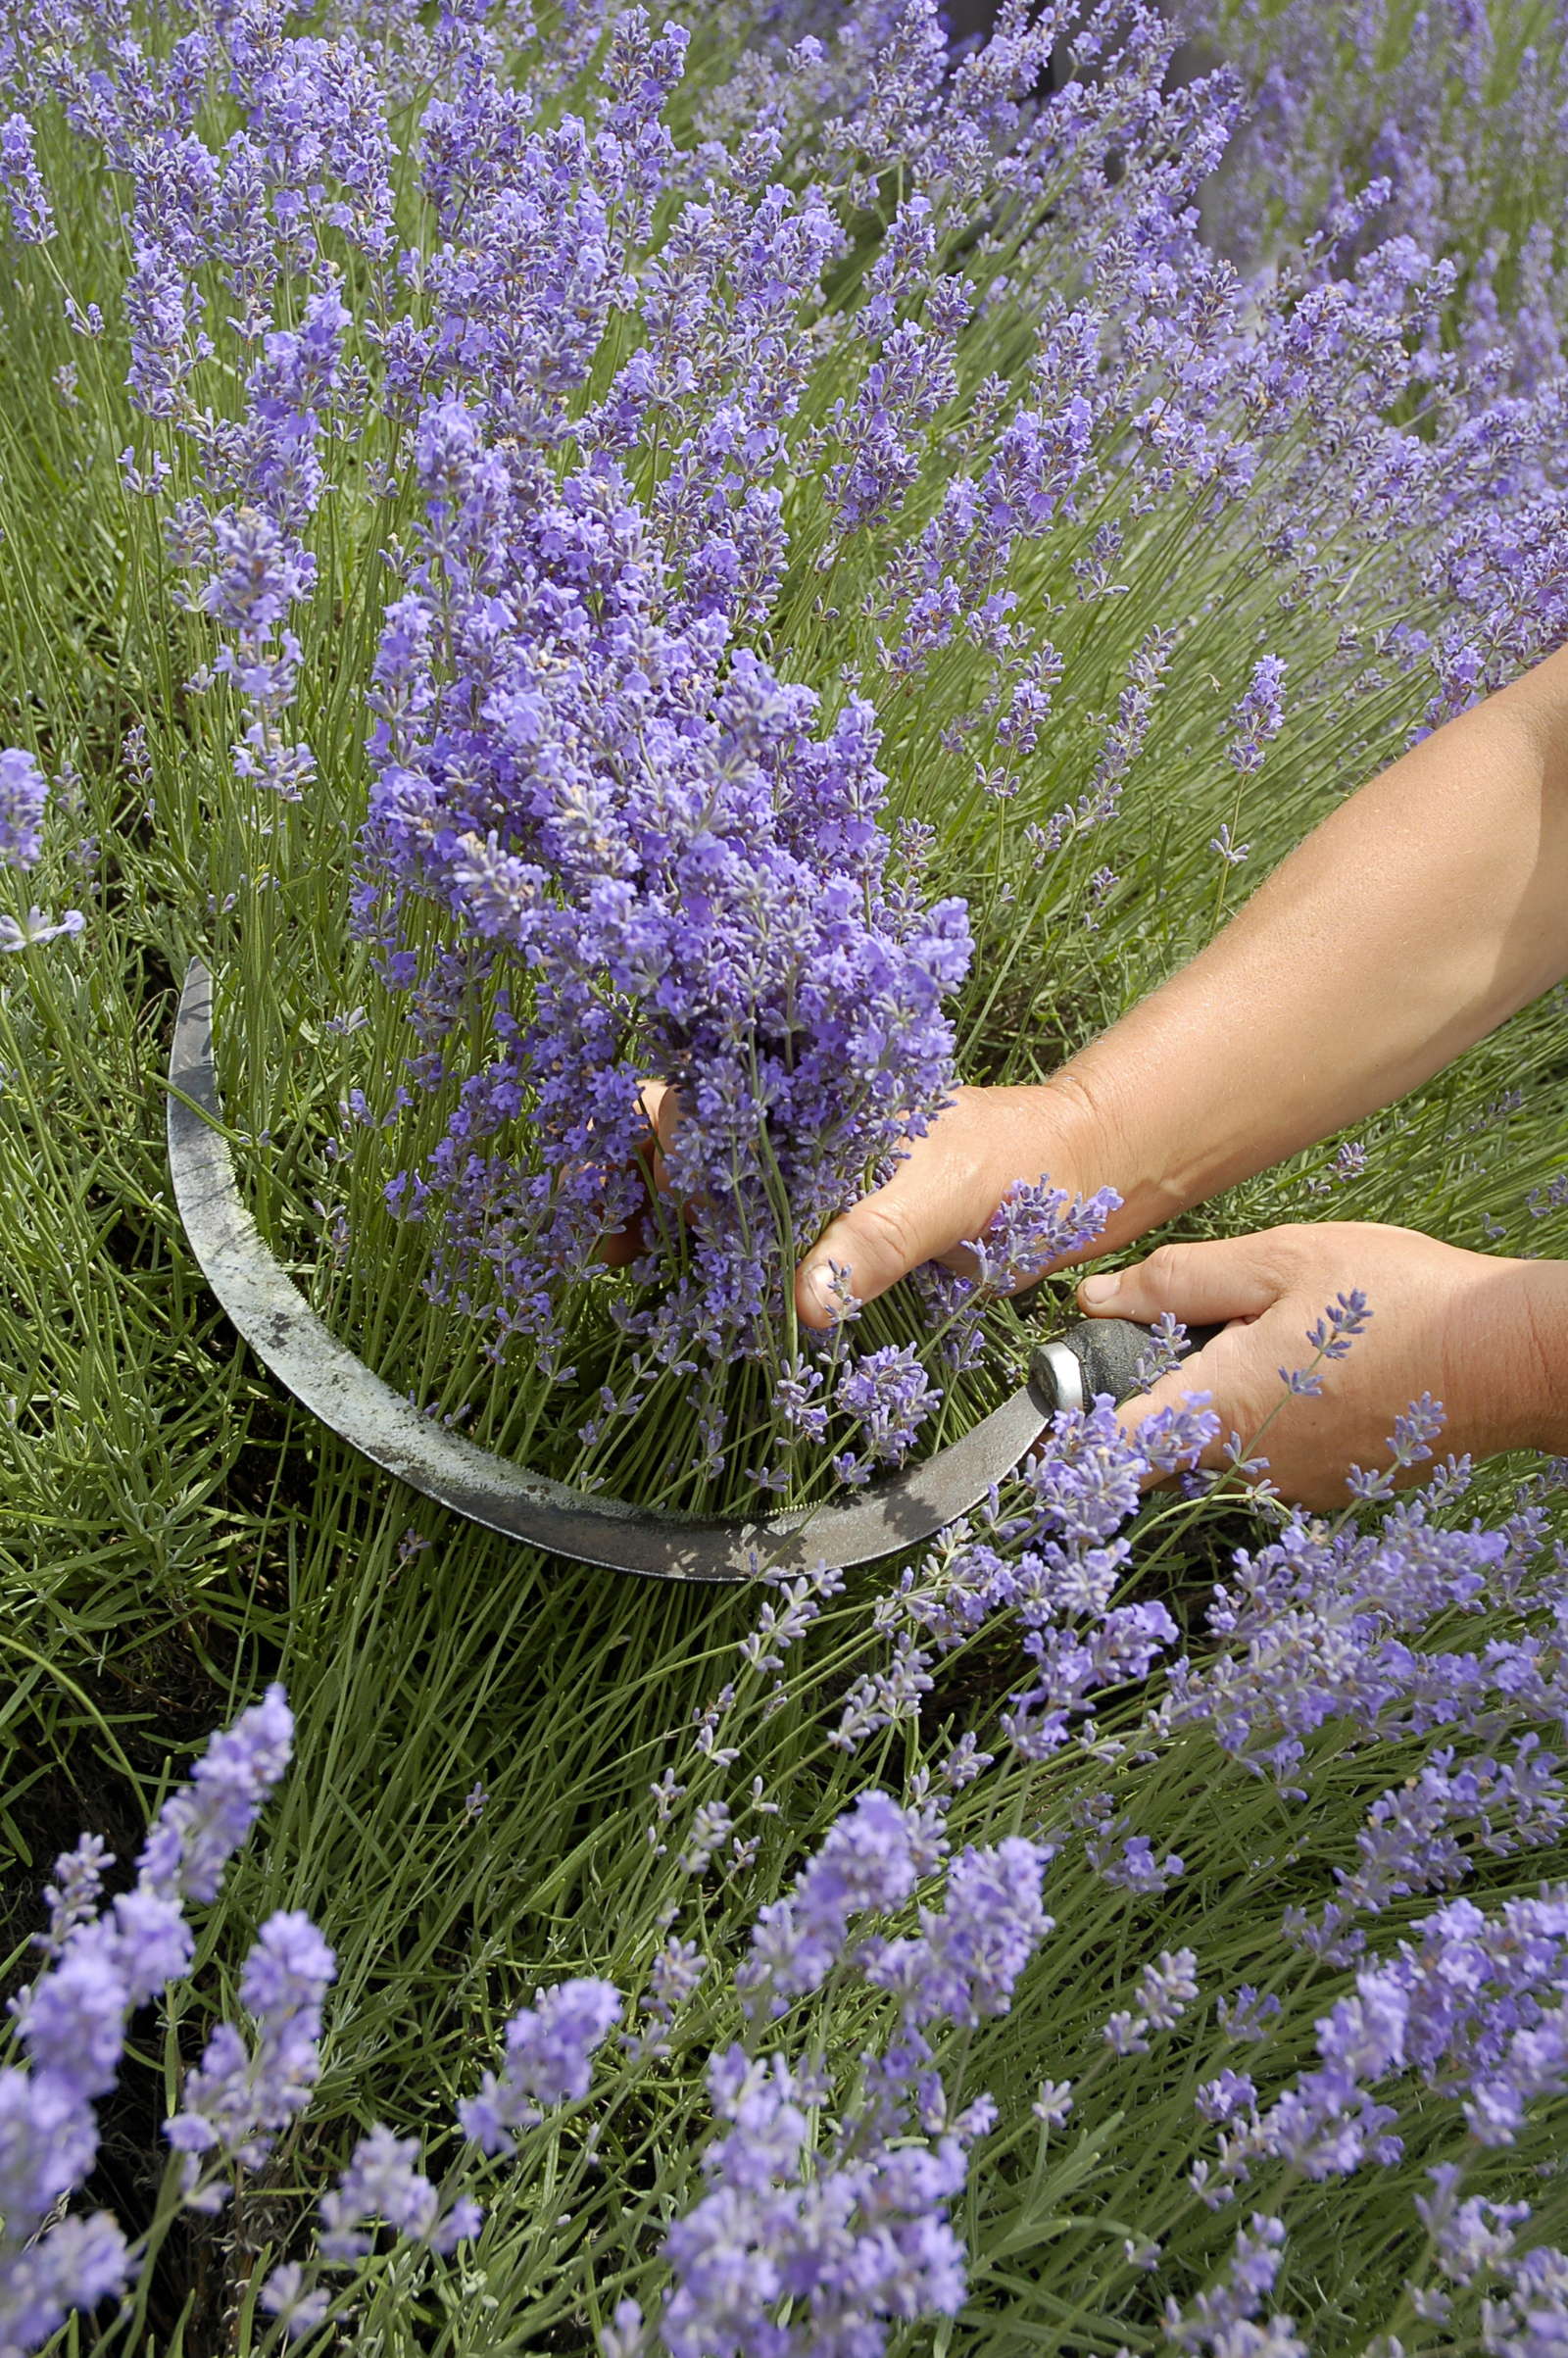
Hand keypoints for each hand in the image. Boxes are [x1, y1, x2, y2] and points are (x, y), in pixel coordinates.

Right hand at [599, 1077, 1117, 1322]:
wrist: (1081, 1180)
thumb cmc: (1015, 1163)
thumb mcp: (945, 1196)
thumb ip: (875, 1241)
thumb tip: (808, 1301)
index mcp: (812, 1099)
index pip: (706, 1099)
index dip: (650, 1133)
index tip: (617, 1180)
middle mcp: (800, 1136)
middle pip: (692, 1148)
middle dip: (635, 1186)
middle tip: (602, 1244)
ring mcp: (811, 1185)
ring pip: (714, 1199)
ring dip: (663, 1229)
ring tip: (620, 1269)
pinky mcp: (831, 1234)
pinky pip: (756, 1246)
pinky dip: (716, 1268)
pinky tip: (686, 1298)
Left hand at [1077, 1221, 1554, 1508]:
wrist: (1508, 1359)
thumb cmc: (1396, 1298)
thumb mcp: (1280, 1260)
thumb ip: (1177, 1282)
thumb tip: (1096, 1299)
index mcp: (1219, 1412)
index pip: (1107, 1454)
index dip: (1069, 1435)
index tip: (1054, 1409)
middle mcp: (1247, 1469)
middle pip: (1160, 1447)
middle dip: (1158, 1395)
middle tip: (1191, 1333)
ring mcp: (1292, 1489)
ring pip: (1218, 1451)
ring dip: (1221, 1404)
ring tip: (1276, 1341)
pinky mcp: (1333, 1491)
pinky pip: (1271, 1458)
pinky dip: (1273, 1419)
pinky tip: (1317, 1372)